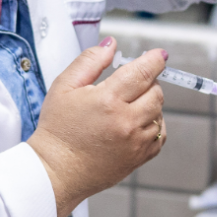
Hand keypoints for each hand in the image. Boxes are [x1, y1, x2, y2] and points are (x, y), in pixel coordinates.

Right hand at [27, 37, 166, 216]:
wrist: (55, 171)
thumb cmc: (57, 129)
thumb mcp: (64, 86)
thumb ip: (90, 61)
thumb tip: (111, 45)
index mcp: (108, 100)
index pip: (143, 72)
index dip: (154, 59)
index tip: (158, 55)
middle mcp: (127, 122)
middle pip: (156, 91)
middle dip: (147, 82)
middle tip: (130, 84)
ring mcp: (136, 142)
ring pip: (159, 112)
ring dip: (150, 104)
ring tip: (126, 106)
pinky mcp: (139, 158)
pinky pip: (160, 134)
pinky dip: (154, 124)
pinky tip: (134, 123)